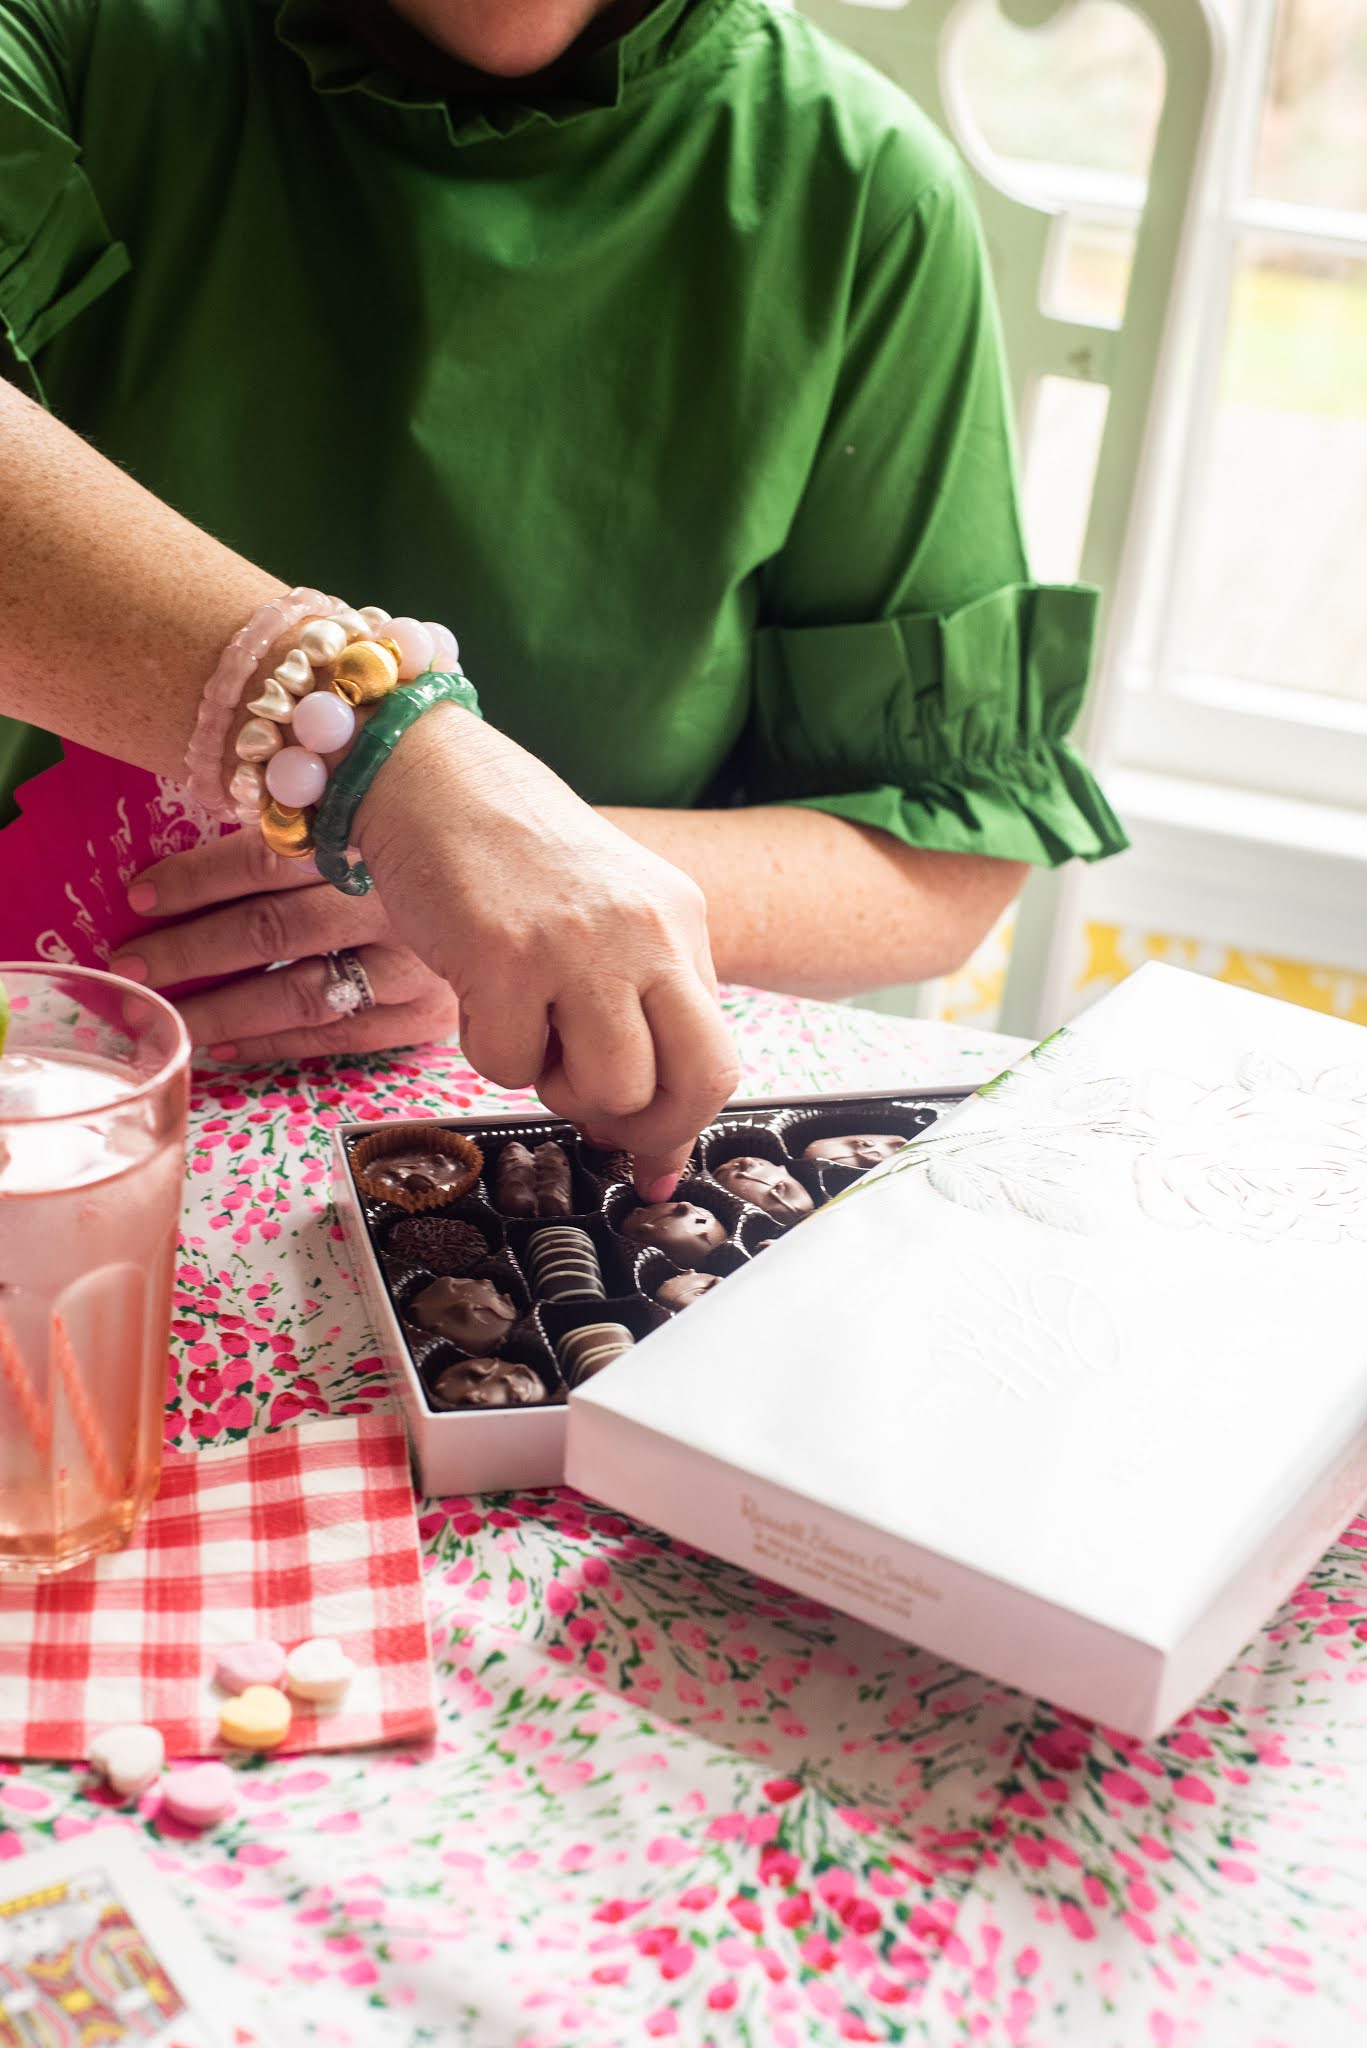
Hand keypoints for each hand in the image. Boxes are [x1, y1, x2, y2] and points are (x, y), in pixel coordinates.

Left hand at [112, 831, 461, 1060]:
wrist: (560, 883)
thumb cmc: (465, 835)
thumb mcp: (401, 802)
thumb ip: (332, 814)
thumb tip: (225, 819)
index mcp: (383, 833)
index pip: (269, 857)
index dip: (197, 878)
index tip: (140, 894)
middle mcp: (398, 901)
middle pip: (272, 927)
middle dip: (191, 950)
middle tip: (132, 964)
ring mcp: (418, 963)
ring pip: (299, 990)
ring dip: (222, 1005)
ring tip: (165, 1010)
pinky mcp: (433, 1010)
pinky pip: (340, 1034)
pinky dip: (277, 1043)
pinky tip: (226, 1047)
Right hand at [356, 704, 738, 1195]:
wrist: (431, 776)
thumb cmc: (511, 854)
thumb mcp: (610, 912)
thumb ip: (638, 1007)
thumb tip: (647, 1140)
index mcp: (681, 921)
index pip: (717, 1055)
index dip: (682, 1124)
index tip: (652, 1161)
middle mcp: (648, 932)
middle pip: (695, 1082)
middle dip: (644, 1127)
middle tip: (593, 1119)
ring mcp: (580, 946)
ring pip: (609, 1089)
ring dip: (558, 1088)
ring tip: (529, 1031)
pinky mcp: (506, 958)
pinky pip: (512, 1067)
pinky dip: (489, 1050)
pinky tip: (479, 994)